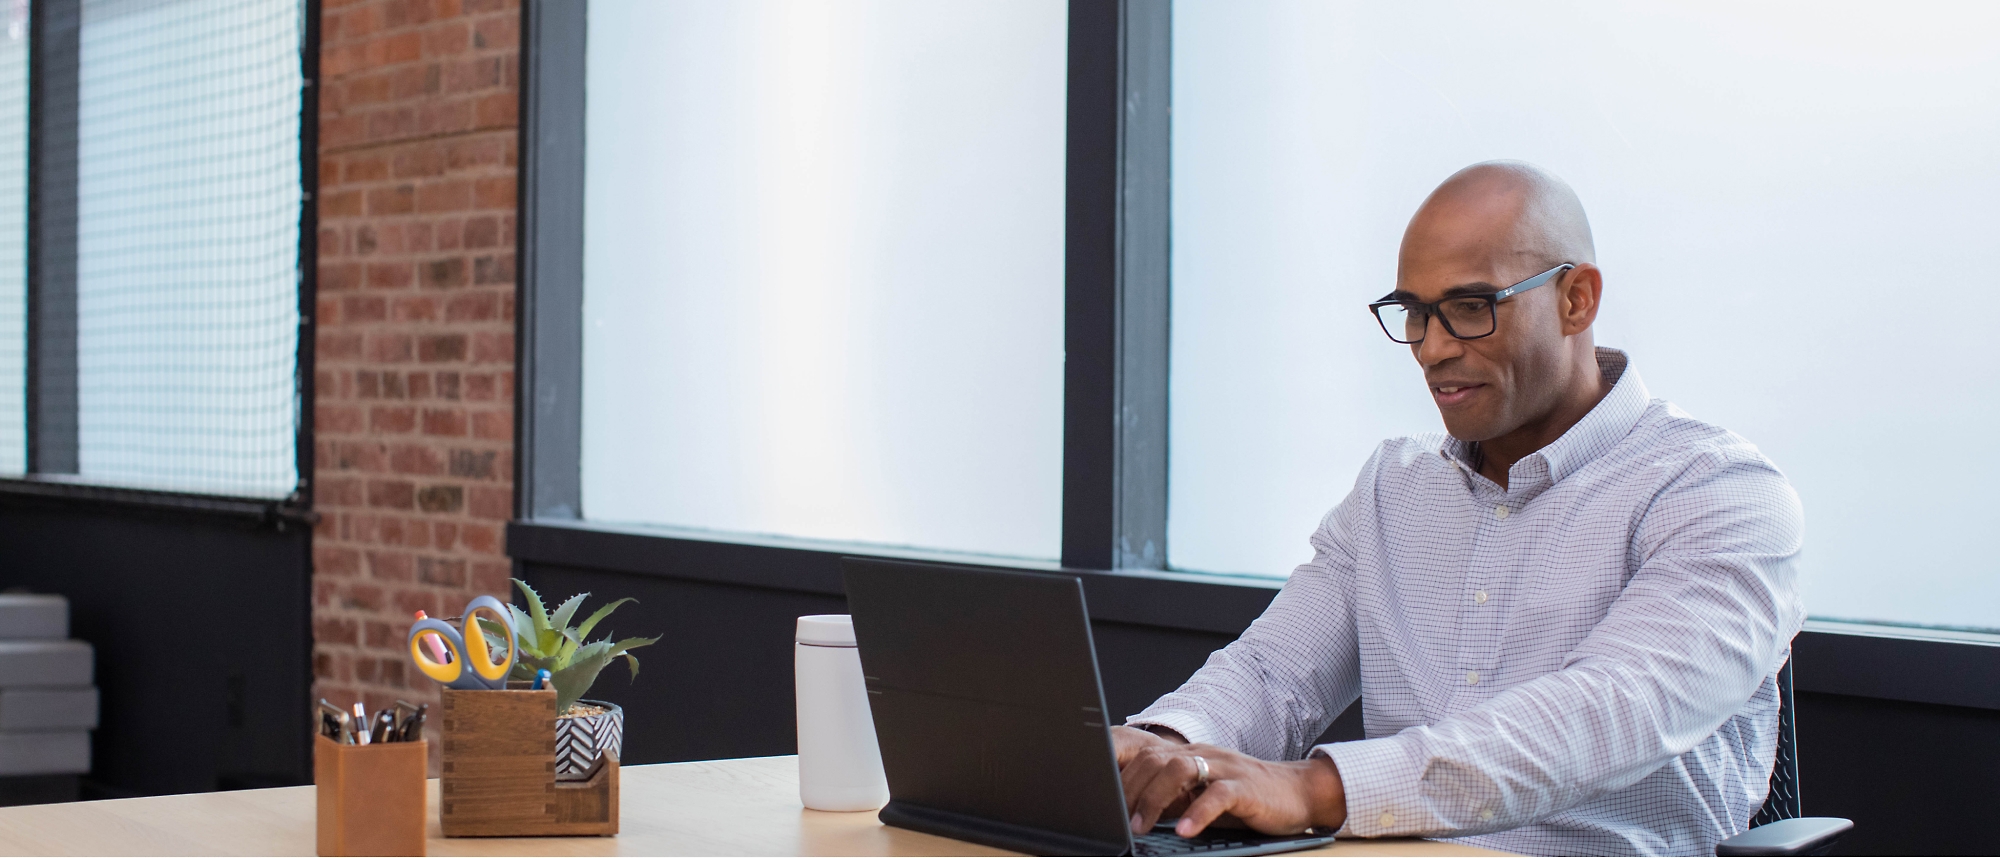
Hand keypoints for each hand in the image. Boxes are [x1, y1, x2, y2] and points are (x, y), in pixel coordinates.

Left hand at [1115, 733, 1346, 838]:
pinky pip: (1218, 795)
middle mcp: (1203, 756)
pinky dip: (1198, 813)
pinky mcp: (1246, 788)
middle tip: (1118, 821)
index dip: (1120, 776)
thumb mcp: (1201, 796)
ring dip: (1155, 800)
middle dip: (1130, 791)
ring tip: (1142, 826)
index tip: (1102, 801)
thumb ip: (1172, 799)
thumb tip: (1132, 816)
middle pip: (1154, 760)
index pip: (1145, 755)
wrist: (1296, 791)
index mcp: (1188, 756)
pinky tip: (1185, 831)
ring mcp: (1224, 769)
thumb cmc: (1245, 798)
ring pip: (1179, 770)